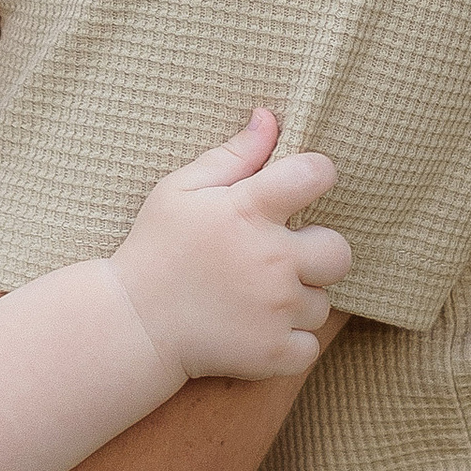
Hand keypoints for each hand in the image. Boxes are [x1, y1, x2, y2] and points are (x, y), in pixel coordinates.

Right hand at [108, 108, 351, 381]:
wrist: (131, 324)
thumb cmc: (156, 249)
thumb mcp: (180, 190)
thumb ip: (233, 155)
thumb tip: (270, 118)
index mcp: (249, 210)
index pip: (317, 174)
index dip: (315, 176)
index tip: (297, 191)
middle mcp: (272, 260)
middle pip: (339, 250)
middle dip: (316, 251)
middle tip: (280, 258)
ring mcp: (276, 310)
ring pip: (321, 301)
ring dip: (297, 300)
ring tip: (256, 297)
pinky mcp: (274, 352)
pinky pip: (309, 344)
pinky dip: (289, 342)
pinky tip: (257, 330)